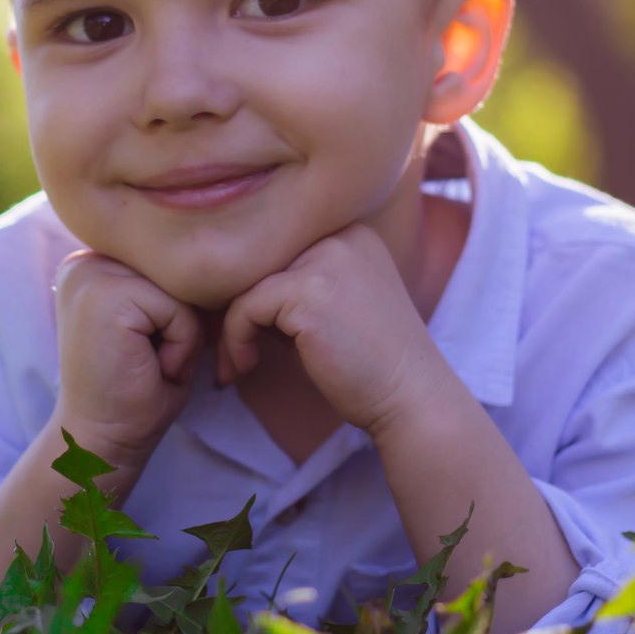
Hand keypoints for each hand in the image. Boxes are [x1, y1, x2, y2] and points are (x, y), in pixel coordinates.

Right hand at [49, 250, 202, 466]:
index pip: (170, 264)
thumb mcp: (157, 323)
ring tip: (149, 364)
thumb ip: (171, 283)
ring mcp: (90, 274)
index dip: (177, 312)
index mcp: (93, 262)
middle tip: (148, 361)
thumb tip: (219, 252)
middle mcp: (84, 260)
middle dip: (181, 323)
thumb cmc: (137, 389)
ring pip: (183, 290)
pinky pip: (180, 310)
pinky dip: (181, 347)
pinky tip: (150, 368)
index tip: (144, 350)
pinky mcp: (107, 297)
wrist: (103, 442)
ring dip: (183, 336)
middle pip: (178, 272)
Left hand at [218, 224, 446, 437]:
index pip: (278, 249)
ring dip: (231, 330)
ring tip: (237, 365)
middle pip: (258, 261)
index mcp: (350, 234)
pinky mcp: (309, 291)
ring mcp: (326, 259)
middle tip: (232, 352)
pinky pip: (245, 308)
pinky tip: (245, 368)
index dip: (253, 292)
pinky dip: (236, 341)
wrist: (411, 399)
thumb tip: (223, 289)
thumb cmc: (367, 364)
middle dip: (236, 309)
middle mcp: (341, 236)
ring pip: (246, 284)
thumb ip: (288, 289)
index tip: (246, 333)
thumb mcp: (329, 310)